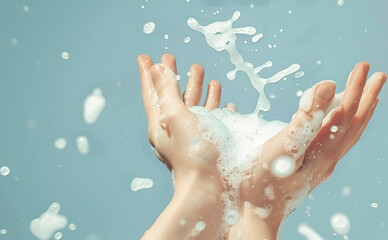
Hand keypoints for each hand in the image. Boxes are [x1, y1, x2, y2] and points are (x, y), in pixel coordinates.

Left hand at [137, 53, 228, 238]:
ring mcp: (192, 138)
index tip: (144, 57)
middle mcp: (174, 131)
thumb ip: (167, 92)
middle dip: (174, 77)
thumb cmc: (192, 152)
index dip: (148, 74)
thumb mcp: (176, 116)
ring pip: (193, 107)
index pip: (151, 93)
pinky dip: (217, 108)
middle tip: (172, 58)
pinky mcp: (209, 145)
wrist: (210, 187)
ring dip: (197, 89)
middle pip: (173, 97)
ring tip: (203, 72)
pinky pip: (213, 120)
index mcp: (161, 124)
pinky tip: (225, 103)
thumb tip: (158, 69)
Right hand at [228, 62, 386, 238]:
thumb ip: (306, 117)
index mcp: (324, 152)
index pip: (346, 114)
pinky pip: (337, 141)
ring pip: (349, 134)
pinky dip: (344, 125)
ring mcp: (321, 165)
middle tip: (379, 75)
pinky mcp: (311, 168)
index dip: (355, 88)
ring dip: (360, 111)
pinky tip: (335, 122)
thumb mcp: (283, 146)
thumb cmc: (263, 183)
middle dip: (367, 97)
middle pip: (355, 124)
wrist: (255, 216)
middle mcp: (328, 159)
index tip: (364, 66)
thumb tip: (329, 85)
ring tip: (368, 96)